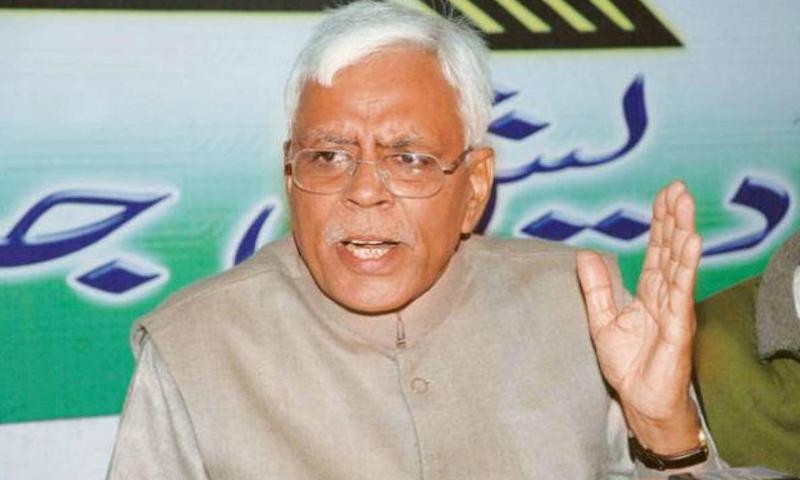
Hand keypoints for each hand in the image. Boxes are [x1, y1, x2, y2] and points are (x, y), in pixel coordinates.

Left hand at [576, 181, 702, 452]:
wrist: (639, 401)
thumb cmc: (628, 364)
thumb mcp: (602, 320)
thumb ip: (596, 288)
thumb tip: (584, 253)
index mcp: (649, 293)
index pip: (656, 250)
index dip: (660, 223)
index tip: (664, 195)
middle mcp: (665, 296)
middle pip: (671, 250)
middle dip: (674, 219)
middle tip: (679, 188)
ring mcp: (674, 309)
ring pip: (679, 265)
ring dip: (682, 233)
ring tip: (685, 205)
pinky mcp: (678, 327)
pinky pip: (682, 292)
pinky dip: (686, 267)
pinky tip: (691, 243)